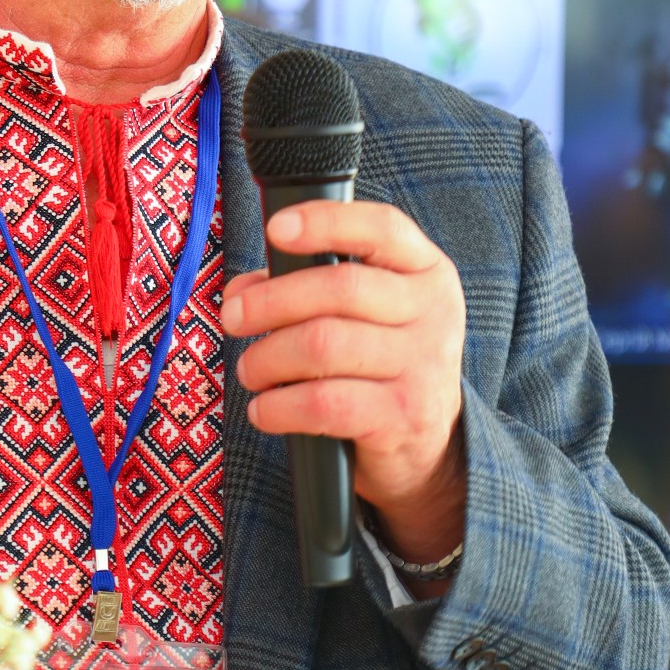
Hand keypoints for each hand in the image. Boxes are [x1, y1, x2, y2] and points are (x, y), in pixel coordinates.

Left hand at [222, 200, 466, 588]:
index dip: (325, 222)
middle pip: (339, 287)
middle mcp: (434, 312)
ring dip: (267, 358)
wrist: (426, 447)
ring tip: (250, 370)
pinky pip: (323, 403)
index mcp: (426, 272)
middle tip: (234, 318)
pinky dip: (278, 407)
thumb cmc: (380, 365)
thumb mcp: (365, 315)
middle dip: (270, 301)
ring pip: (323, 345)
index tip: (274, 229)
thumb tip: (242, 290)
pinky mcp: (403, 416)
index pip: (381, 227)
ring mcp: (424, 365)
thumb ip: (308, 287)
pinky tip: (264, 410)